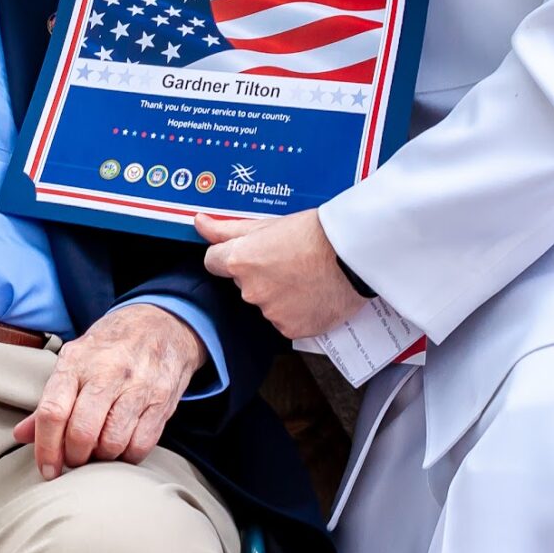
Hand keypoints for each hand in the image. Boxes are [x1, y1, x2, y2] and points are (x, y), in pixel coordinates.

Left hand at [12, 303, 203, 479]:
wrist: (161, 323)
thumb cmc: (111, 346)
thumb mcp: (76, 360)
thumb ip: (50, 399)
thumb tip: (21, 435)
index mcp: (77, 362)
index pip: (52, 411)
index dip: (46, 448)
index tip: (47, 469)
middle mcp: (107, 372)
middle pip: (82, 432)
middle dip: (74, 457)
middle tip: (75, 458)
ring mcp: (138, 386)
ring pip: (112, 443)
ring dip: (101, 458)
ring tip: (99, 449)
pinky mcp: (162, 401)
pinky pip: (141, 445)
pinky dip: (128, 455)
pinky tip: (122, 445)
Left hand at [196, 207, 363, 338]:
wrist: (354, 255)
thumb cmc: (317, 234)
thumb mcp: (269, 223)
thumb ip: (228, 229)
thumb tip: (199, 223)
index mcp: (240, 261)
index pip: (214, 262)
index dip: (231, 255)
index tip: (250, 253)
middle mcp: (250, 291)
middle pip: (243, 284)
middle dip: (261, 275)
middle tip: (289, 261)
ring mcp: (271, 313)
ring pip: (266, 304)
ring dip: (280, 294)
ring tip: (307, 277)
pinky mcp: (292, 329)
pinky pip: (287, 321)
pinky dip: (297, 312)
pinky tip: (314, 295)